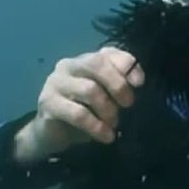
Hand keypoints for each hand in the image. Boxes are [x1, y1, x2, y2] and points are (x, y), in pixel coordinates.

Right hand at [13, 46, 144, 164]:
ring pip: (89, 89)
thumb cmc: (86, 111)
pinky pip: (78, 113)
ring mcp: (56, 82)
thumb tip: (138, 82)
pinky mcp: (48, 103)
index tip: (140, 83)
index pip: (109, 53)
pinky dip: (96, 126)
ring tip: (115, 123)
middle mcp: (69, 65)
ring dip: (108, 109)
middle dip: (118, 85)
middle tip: (129, 104)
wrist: (52, 134)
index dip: (127, 66)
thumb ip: (120, 85)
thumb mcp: (107, 97)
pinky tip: (106, 135)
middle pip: (97, 64)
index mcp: (86, 60)